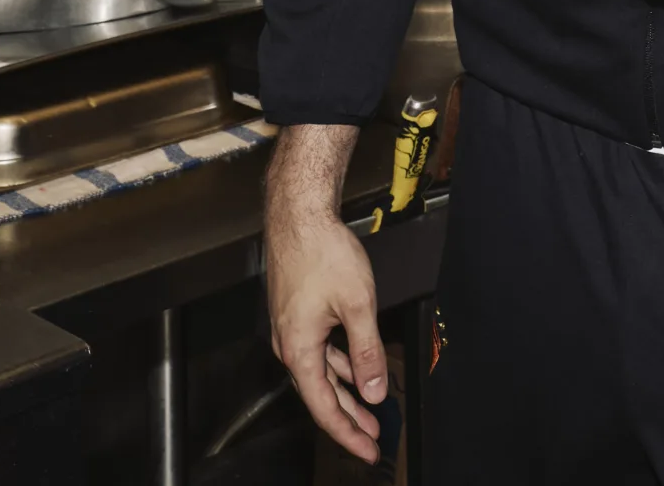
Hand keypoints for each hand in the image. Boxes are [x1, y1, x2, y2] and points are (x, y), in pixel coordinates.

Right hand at [264, 124, 387, 461]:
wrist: (299, 215)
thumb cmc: (323, 252)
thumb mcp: (357, 305)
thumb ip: (367, 352)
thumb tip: (374, 392)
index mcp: (299, 349)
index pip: (323, 406)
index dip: (347, 433)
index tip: (368, 450)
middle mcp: (289, 345)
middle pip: (320, 394)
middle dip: (348, 420)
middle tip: (373, 441)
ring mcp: (291, 329)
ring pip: (320, 373)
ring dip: (346, 393)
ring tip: (369, 414)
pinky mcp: (297, 314)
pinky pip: (319, 352)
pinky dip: (339, 366)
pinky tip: (355, 372)